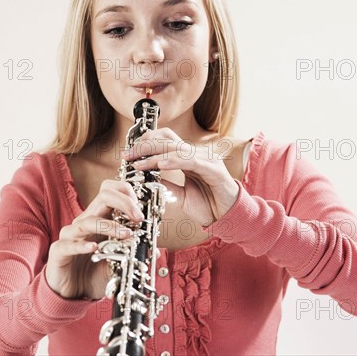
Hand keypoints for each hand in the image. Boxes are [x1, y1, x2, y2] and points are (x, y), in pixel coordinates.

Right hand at [46, 179, 146, 299]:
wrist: (72, 293)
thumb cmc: (95, 271)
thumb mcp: (119, 261)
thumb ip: (134, 254)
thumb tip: (156, 252)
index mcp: (100, 218)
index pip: (112, 192)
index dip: (128, 195)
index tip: (142, 212)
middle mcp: (86, 222)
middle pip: (104, 196)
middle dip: (124, 203)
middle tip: (138, 219)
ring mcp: (71, 235)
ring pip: (88, 220)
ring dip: (110, 226)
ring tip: (126, 235)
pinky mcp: (59, 251)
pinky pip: (70, 244)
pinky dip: (83, 245)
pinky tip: (94, 248)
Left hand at [122, 128, 239, 226]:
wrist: (228, 217)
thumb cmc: (208, 205)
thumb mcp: (180, 194)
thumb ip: (166, 184)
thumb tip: (147, 177)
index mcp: (189, 157)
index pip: (166, 140)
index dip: (147, 141)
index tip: (130, 152)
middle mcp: (198, 154)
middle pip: (168, 140)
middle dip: (145, 145)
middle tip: (128, 154)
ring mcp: (207, 159)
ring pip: (176, 149)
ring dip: (154, 155)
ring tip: (138, 163)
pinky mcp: (214, 170)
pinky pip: (190, 161)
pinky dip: (174, 161)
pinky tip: (160, 165)